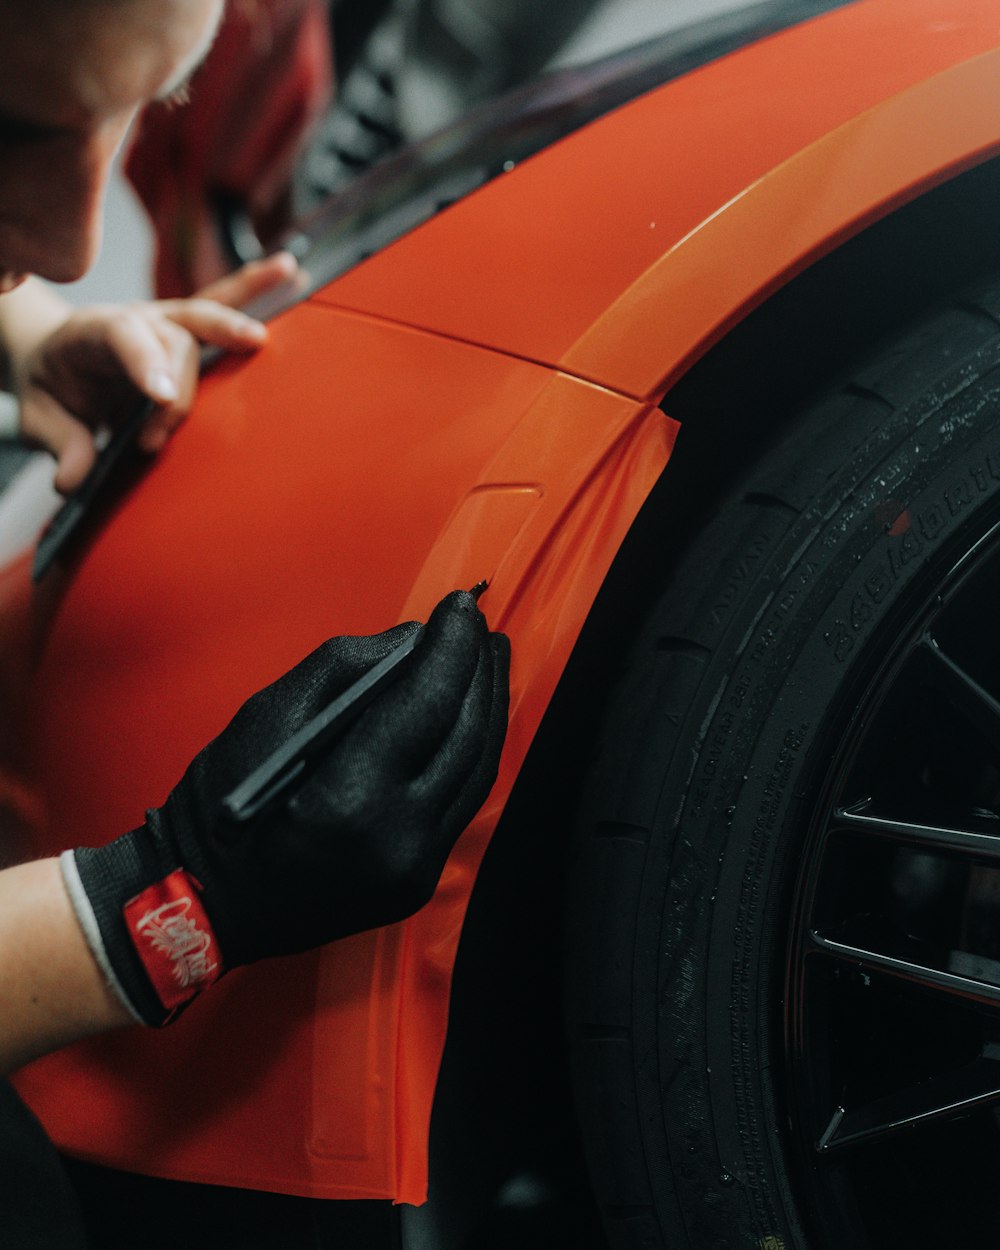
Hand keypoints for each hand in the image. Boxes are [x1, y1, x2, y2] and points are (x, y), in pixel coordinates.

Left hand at [15, 253, 297, 492]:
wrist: (56, 360)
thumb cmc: (54, 386)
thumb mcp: (41, 416)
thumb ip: (60, 444)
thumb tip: (74, 480)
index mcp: (92, 332)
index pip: (123, 337)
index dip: (145, 364)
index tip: (161, 400)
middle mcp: (134, 318)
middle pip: (172, 336)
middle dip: (181, 383)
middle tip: (167, 425)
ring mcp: (164, 319)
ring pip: (203, 314)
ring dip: (231, 326)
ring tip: (257, 338)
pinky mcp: (186, 328)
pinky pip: (223, 301)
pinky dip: (254, 286)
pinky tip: (287, 270)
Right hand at [64, 591, 510, 1024]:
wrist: (207, 908)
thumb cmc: (220, 808)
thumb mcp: (264, 718)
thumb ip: (344, 669)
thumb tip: (414, 639)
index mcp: (349, 797)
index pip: (427, 703)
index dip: (451, 646)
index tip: (461, 603)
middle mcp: (397, 838)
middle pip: (466, 735)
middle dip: (479, 669)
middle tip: (478, 622)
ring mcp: (415, 867)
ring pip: (478, 770)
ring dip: (488, 706)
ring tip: (487, 656)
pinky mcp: (420, 880)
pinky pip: (464, 800)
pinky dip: (473, 748)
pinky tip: (471, 713)